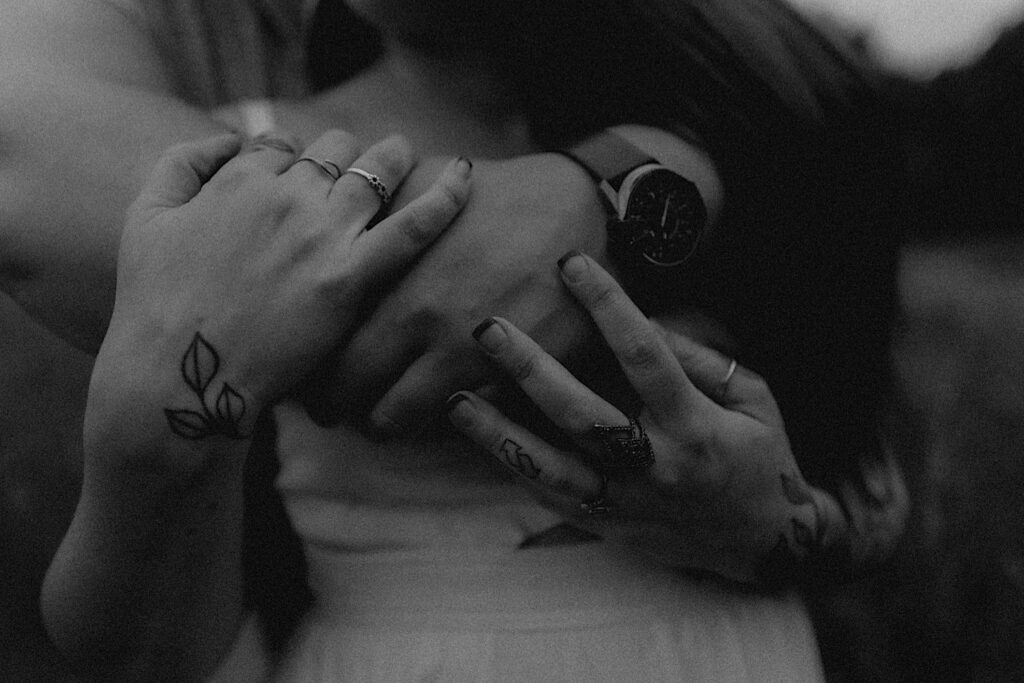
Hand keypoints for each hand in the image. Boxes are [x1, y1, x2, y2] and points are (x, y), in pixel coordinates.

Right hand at [96, 130, 470, 434]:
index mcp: (240, 177)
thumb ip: (183, 164)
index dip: (295, 159)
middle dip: (346, 155)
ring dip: (394, 157)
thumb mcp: (147, 218)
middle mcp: (286, 194)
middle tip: (361, 169)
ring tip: (406, 155)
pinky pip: (414, 225)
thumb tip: (229, 138)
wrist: (180, 374)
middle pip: (334, 151)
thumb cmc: (156, 304)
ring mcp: (322, 233)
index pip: (284, 145)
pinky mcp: (350, 276)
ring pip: (376, 172)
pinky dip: (445, 195)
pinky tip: (467, 176)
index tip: (304, 178)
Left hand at [303, 153, 608, 428]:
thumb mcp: (424, 184)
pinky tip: (435, 403)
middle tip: (331, 407)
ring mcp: (457, 350)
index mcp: (386, 272)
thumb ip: (371, 210)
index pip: (321, 341)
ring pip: (391, 419)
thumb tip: (329, 216)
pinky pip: (447, 421)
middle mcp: (414, 317)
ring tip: (380, 413)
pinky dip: (432, 418)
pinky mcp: (499, 372)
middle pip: (344, 390)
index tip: (307, 368)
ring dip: (380, 421)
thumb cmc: (498, 196)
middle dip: (331, 406)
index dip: (307, 363)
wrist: (581, 212)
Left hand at [446, 252, 907, 583]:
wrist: (762, 543)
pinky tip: (481, 436)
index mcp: (695, 428)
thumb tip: (648, 319)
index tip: (573, 265)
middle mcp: (654, 468)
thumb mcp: (753, 400)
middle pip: (582, 416)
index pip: (646, 357)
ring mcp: (625, 504)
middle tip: (488, 328)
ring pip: (551, 470)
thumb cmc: (760, 457)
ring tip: (456, 399)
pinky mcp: (606, 524)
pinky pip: (550, 497)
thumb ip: (701, 360)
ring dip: (499, 433)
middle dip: (531, 370)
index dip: (609, 307)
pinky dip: (514, 465)